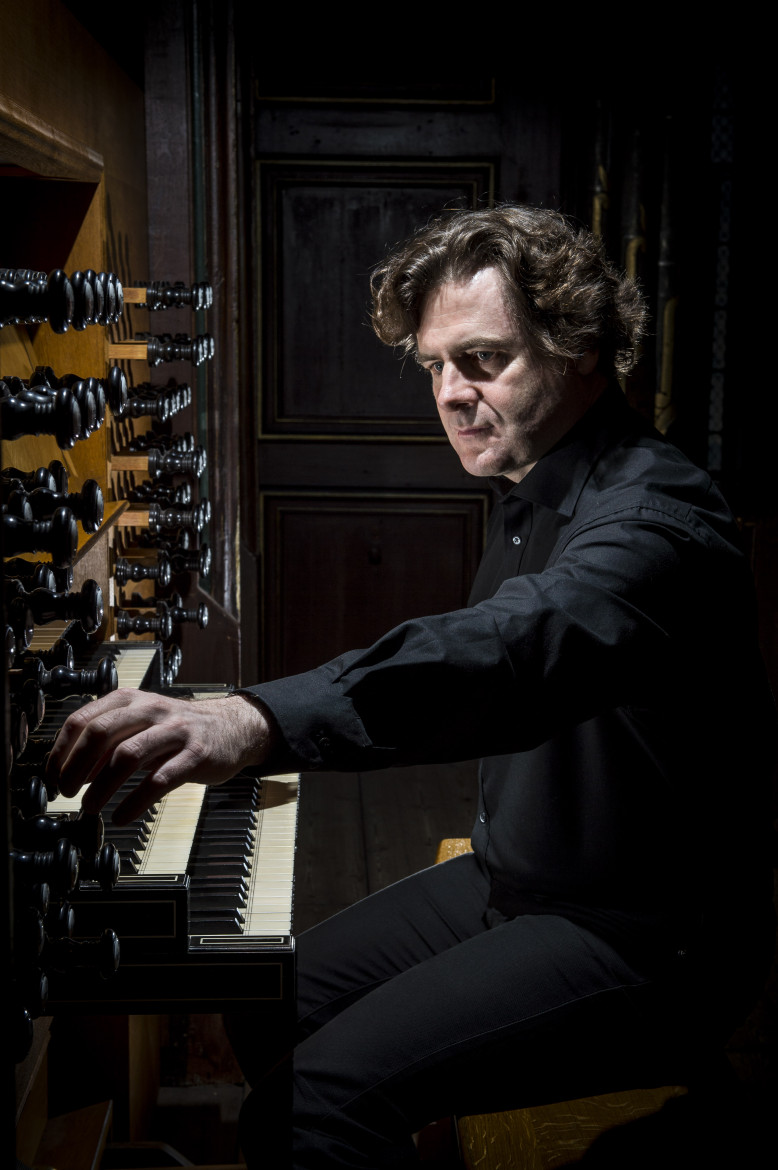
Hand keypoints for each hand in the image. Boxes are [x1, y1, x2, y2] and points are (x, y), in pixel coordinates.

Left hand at [46, 688, 275, 823]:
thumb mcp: (140, 725)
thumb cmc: (177, 729)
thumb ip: (107, 743)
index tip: (52, 777)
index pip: (82, 720)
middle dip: (75, 768)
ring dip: (101, 787)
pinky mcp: (196, 755)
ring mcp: (175, 731)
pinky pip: (160, 780)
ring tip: (90, 808)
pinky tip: (122, 816)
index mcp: (130, 700)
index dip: (61, 752)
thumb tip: (68, 770)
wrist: (231, 727)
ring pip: (127, 756)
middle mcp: (151, 710)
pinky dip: (135, 802)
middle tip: (66, 793)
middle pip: (100, 734)